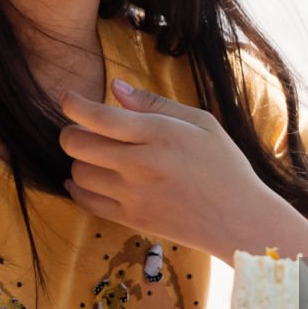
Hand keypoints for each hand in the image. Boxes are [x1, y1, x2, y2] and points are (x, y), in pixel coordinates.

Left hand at [59, 79, 279, 258]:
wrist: (240, 220)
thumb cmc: (224, 165)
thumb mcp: (201, 122)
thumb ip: (154, 104)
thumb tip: (115, 87)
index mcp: (159, 134)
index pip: (99, 117)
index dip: (73, 104)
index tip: (68, 98)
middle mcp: (140, 165)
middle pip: (78, 144)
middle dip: (70, 131)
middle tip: (81, 127)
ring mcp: (133, 195)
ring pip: (78, 172)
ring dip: (79, 159)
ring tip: (96, 154)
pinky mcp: (131, 219)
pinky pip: (86, 201)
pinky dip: (78, 188)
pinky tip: (87, 179)